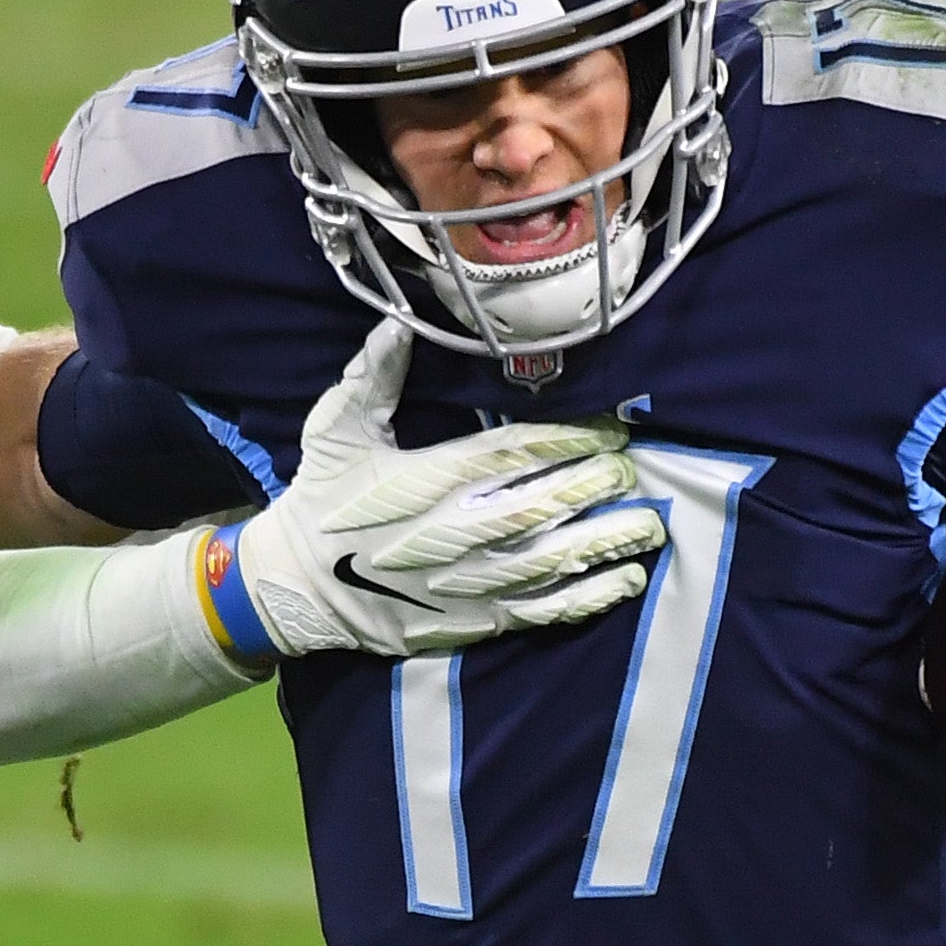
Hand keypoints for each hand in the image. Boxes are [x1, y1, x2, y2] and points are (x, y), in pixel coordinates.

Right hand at [201, 318, 664, 660]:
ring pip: (550, 560)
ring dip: (605, 541)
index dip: (564, 442)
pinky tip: (625, 582)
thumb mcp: (336, 428)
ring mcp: (466, 583)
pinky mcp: (473, 621)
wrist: (296, 587)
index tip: (607, 430)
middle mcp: (452, 532)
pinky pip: (541, 610)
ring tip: (650, 525)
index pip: (508, 455)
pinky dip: (587, 597)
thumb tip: (399, 324)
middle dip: (594, 487)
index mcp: (425, 479)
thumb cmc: (323, 500)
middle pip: (539, 506)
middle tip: (634, 470)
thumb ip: (373, 376)